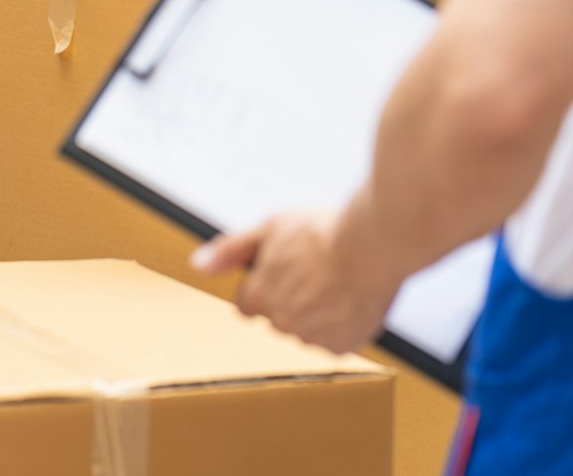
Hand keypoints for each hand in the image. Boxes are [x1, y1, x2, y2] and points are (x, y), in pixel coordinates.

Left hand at [191, 209, 400, 354]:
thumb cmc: (326, 231)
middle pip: (279, 317)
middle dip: (292, 300)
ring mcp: (312, 337)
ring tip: (339, 282)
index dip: (265, 286)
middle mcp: (282, 322)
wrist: (374, 244)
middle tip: (316, 273)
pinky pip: (336, 340)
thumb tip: (198, 264)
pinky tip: (352, 298)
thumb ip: (231, 249)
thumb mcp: (271, 227)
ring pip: (308, 330)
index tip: (285, 273)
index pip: (248, 304)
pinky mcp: (342, 345)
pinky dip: (343, 324)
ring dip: (318, 313)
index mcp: (261, 295)